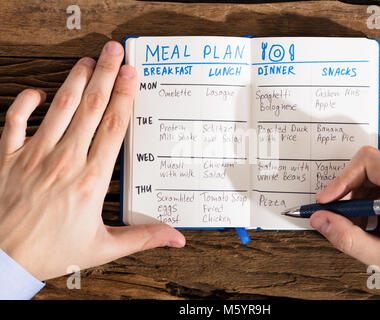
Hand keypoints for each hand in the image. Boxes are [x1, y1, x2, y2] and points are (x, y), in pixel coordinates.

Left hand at [0, 41, 184, 280]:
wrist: (3, 260)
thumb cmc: (52, 252)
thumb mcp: (103, 248)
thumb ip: (143, 237)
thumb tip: (176, 237)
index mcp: (90, 180)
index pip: (113, 127)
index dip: (124, 96)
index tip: (131, 75)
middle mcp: (65, 160)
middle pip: (91, 108)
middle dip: (105, 75)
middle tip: (114, 51)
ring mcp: (34, 155)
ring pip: (59, 107)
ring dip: (75, 81)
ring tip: (87, 61)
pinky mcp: (7, 157)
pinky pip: (14, 120)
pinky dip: (24, 101)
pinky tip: (37, 91)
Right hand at [310, 146, 379, 296]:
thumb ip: (349, 239)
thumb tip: (321, 220)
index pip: (368, 162)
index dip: (341, 179)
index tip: (327, 201)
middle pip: (369, 166)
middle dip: (349, 192)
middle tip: (343, 218)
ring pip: (374, 173)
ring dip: (359, 198)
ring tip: (363, 226)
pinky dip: (372, 199)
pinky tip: (376, 221)